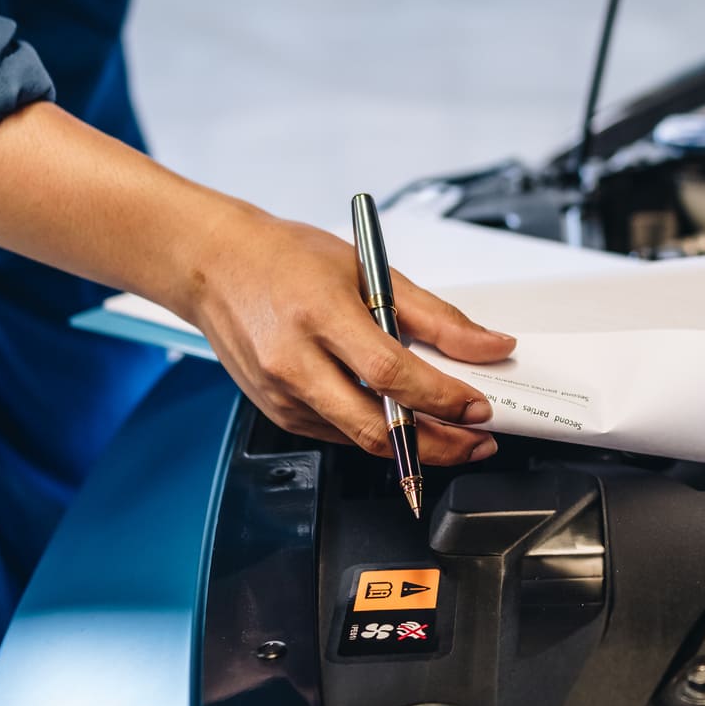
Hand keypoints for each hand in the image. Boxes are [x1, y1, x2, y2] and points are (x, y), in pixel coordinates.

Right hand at [175, 207, 514, 464]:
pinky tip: (405, 421)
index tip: (479, 407)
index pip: (391, 373)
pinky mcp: (277, 413)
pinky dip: (378, 433)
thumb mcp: (369, 269)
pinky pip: (340, 434)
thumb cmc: (286, 259)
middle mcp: (294, 363)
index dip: (441, 397)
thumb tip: (491, 346)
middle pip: (376, 426)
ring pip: (360, 439)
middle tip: (478, 442)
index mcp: (320, 317)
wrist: (213, 265)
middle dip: (439, 445)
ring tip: (456, 434)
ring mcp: (281, 395)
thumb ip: (436, 316)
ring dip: (414, 446)